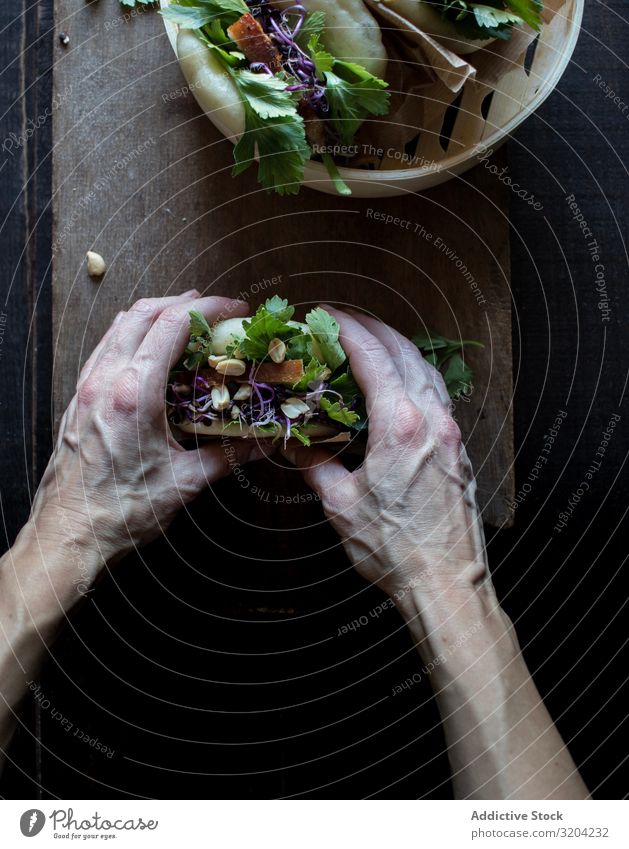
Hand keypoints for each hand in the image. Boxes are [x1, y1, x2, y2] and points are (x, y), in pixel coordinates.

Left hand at [26, 292, 265, 599]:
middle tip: (216, 311)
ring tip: (187, 321)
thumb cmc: (121, 513)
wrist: (69, 536)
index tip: (235, 310)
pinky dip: (132, 335)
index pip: (173, 326)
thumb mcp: (185, 483)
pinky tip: (151, 351)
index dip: (209, 309)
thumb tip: (266, 442)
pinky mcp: (78, 399)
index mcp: (133, 394)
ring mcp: (87, 387)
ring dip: (155, 314)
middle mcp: (105, 381)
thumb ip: (230, 455)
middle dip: (183, 303)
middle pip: (143, 313)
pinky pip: (106, 348)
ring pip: (119, 326)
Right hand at [282, 307, 487, 608]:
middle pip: (403, 351)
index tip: (325, 313)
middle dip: (372, 327)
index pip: (372, 357)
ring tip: (369, 341)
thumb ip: (317, 466)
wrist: (446, 580)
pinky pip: (436, 393)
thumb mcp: (342, 506)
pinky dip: (413, 373)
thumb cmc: (395, 548)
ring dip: (397, 347)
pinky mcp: (457, 448)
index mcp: (400, 426)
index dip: (346, 329)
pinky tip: (398, 382)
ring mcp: (450, 432)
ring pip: (425, 369)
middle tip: (342, 319)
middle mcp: (431, 419)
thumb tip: (295, 446)